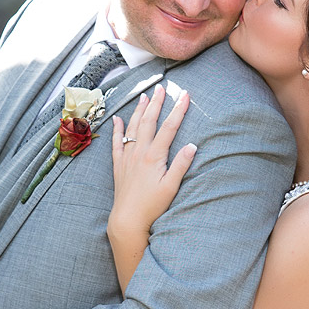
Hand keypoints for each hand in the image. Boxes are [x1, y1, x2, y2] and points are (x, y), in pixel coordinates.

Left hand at [109, 85, 195, 238]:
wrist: (128, 219)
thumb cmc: (152, 206)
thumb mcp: (171, 187)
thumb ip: (181, 165)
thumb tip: (192, 145)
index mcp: (154, 156)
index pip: (169, 128)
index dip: (178, 110)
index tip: (185, 95)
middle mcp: (139, 153)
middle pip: (149, 121)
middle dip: (156, 103)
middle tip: (162, 88)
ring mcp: (127, 158)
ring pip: (133, 127)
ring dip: (139, 110)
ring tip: (144, 96)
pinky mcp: (119, 165)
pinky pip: (116, 142)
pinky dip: (117, 129)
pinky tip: (118, 118)